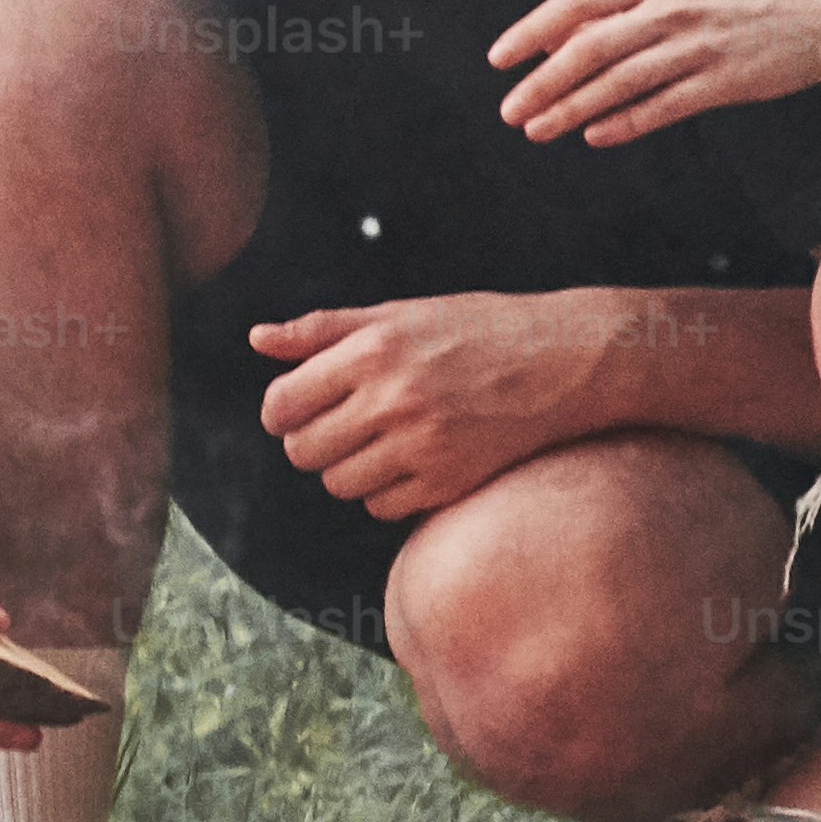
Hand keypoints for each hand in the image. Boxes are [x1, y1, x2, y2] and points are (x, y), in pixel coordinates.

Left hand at [251, 294, 619, 517]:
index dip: (279, 411)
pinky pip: (382, 507)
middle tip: (336, 425)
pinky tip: (407, 463)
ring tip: (375, 442)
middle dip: (308, 442)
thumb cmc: (476, 329)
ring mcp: (421, 446)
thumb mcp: (397, 313)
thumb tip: (256, 339)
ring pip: (338, 484)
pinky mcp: (448, 482)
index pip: (281, 404)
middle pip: (303, 451)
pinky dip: (383, 492)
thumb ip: (321, 330)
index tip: (295, 408)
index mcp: (372, 351)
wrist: (564, 361)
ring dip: (345, 469)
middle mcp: (392, 400)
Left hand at [494, 0, 820, 144]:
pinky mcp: (724, 82)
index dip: (533, 30)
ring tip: (538, 129)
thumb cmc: (742, 0)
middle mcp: (672, 8)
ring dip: (572, 109)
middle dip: (543, 82)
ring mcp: (699, 46)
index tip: (500, 58)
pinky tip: (594, 136)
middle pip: (590, 47)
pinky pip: (663, 107)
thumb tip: (561, 42)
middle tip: (510, 111)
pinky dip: (625, 123)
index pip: (577, 1)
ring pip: (619, 82)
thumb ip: (626, 8)